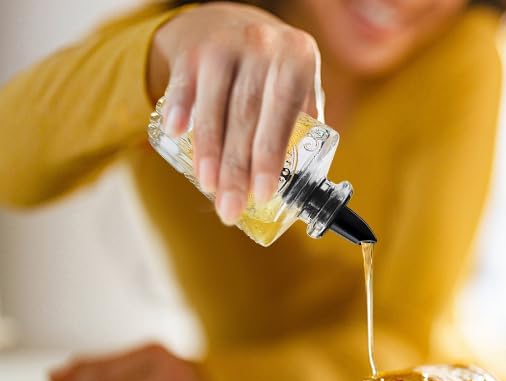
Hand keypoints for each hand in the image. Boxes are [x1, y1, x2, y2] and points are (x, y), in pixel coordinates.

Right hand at [149, 2, 324, 223]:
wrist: (227, 23)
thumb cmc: (270, 72)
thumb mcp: (296, 85)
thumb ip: (303, 125)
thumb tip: (303, 188)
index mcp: (298, 59)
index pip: (285, 114)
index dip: (272, 157)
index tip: (264, 194)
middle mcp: (264, 46)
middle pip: (248, 116)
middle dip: (238, 168)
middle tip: (230, 207)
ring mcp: (225, 44)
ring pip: (215, 107)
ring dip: (210, 152)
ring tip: (209, 187)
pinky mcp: (192, 50)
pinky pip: (183, 85)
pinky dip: (179, 109)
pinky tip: (175, 134)